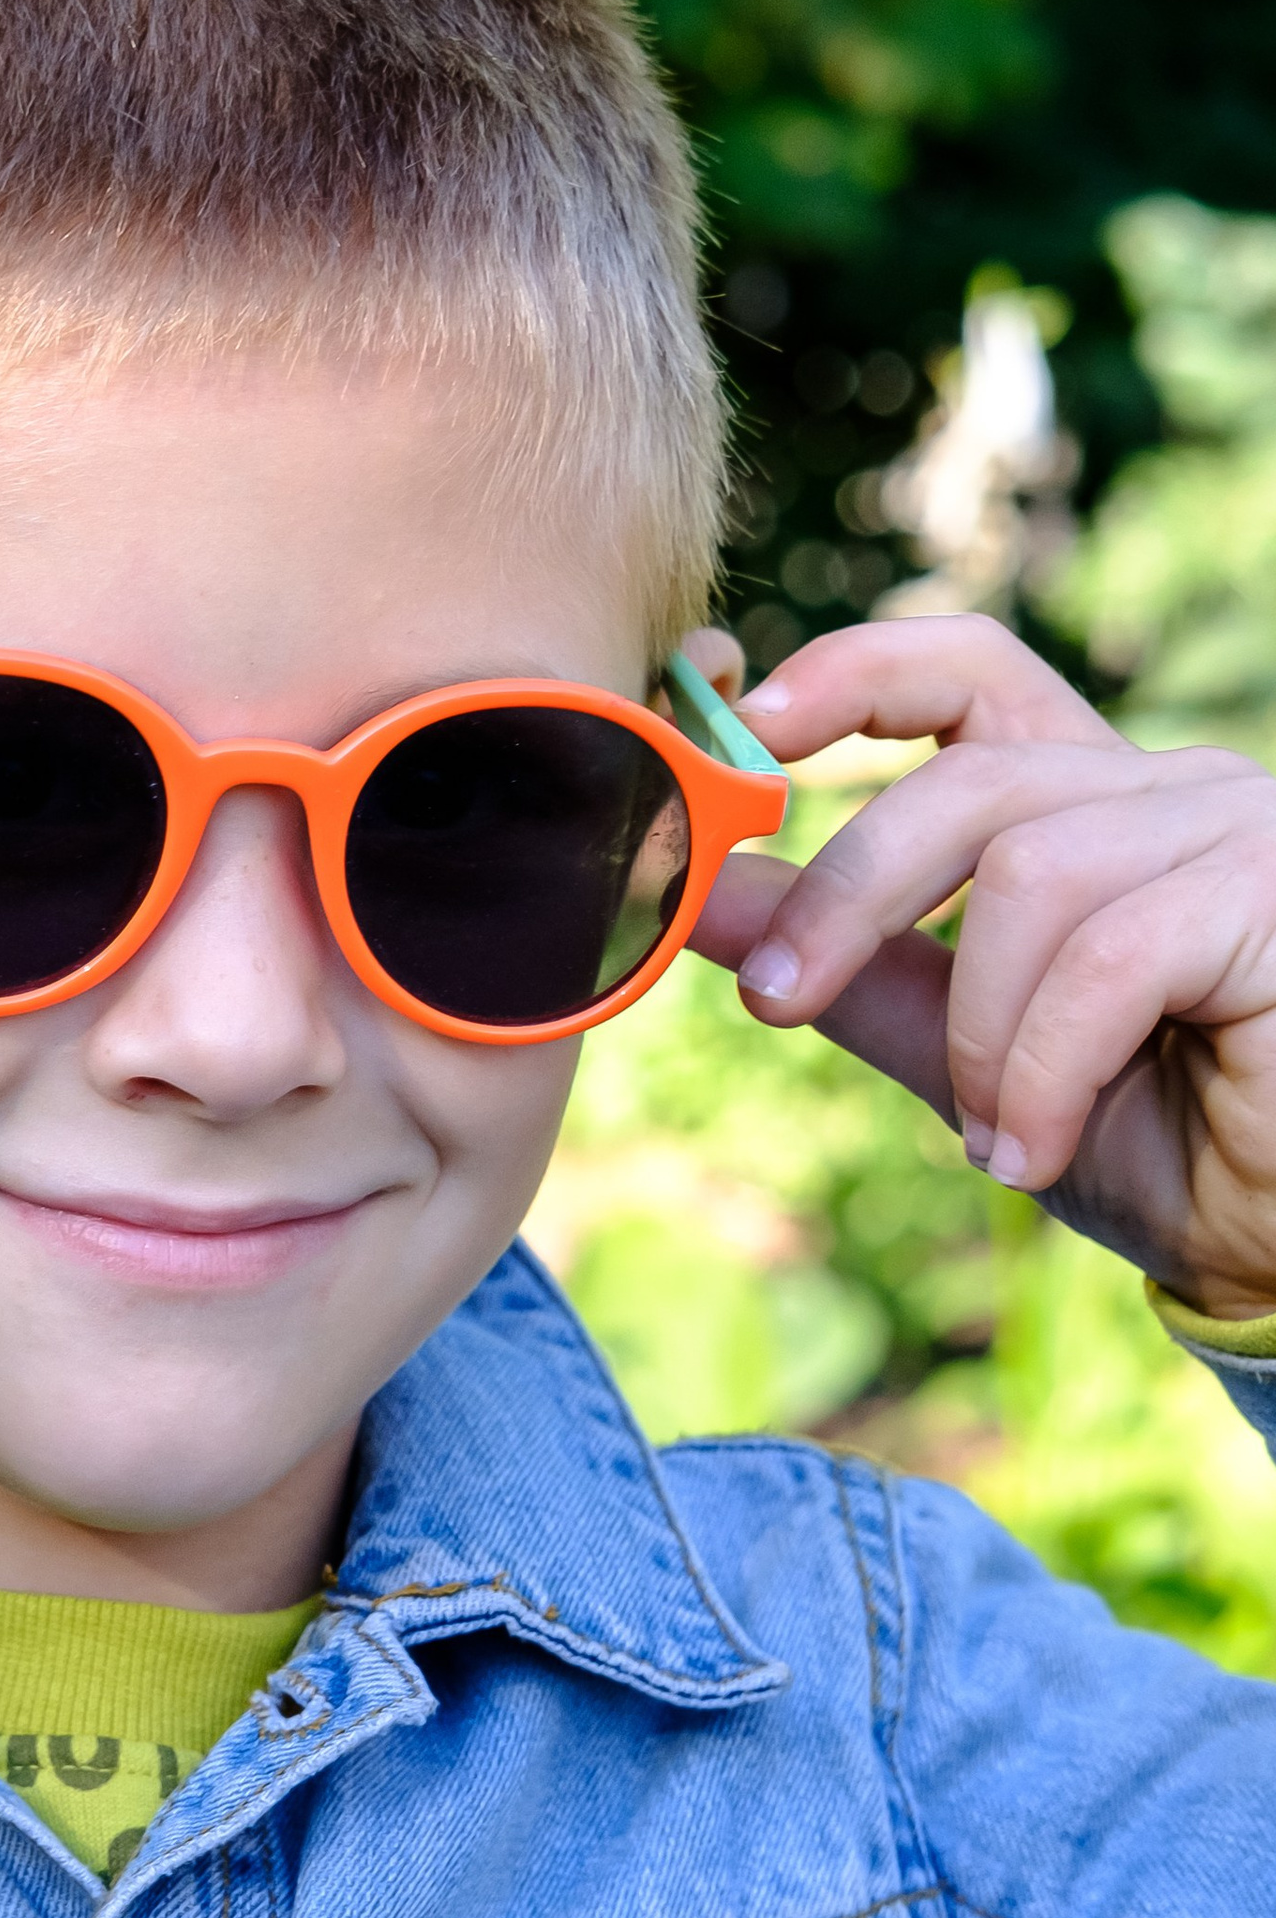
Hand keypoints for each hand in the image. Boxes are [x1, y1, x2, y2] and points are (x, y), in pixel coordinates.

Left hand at [683, 614, 1275, 1318]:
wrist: (1272, 1244)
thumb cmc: (1143, 1141)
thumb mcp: (962, 1050)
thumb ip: (850, 965)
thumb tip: (700, 890)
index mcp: (1087, 801)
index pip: (968, 673)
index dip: (853, 675)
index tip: (747, 728)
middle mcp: (1168, 791)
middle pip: (969, 782)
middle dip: (846, 895)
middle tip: (773, 1000)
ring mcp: (1237, 832)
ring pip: (1032, 874)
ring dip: (980, 1032)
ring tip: (991, 1137)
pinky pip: (1110, 958)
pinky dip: (1042, 1070)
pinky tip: (1031, 1150)